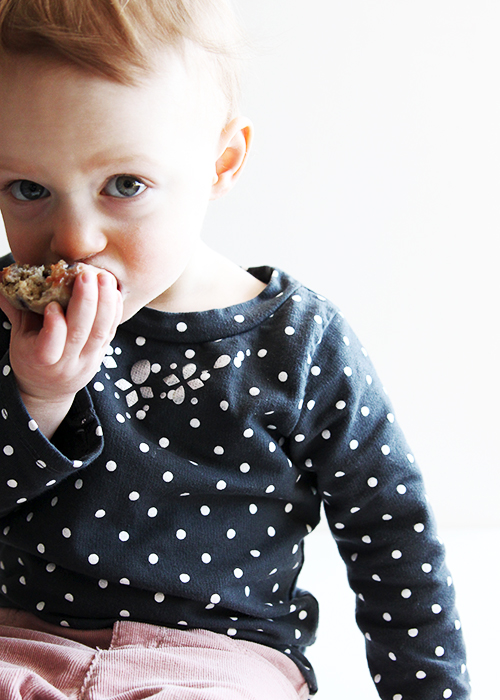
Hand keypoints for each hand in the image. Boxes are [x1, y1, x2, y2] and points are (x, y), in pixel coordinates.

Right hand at [0, 265, 122, 437]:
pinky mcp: (103, 354)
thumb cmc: (31, 357)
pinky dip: (114, 310)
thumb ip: (14, 308)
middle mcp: (67, 363)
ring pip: (100, 332)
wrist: (49, 389)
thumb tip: (0, 278)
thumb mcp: (18, 336)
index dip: (54, 326)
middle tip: (87, 274)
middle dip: (86, 301)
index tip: (52, 303)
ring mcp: (88, 359)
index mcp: (40, 359)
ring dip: (105, 302)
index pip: (50, 347)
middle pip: (81, 334)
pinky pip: (111, 332)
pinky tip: (114, 291)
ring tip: (105, 277)